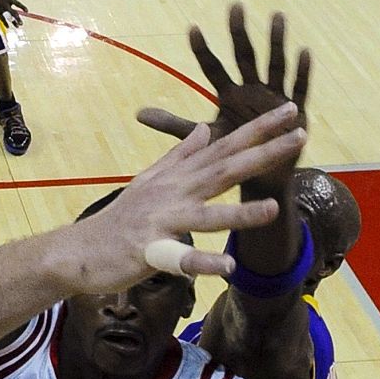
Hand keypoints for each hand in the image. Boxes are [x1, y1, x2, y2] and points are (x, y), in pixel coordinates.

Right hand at [0, 0, 26, 25]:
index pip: (17, 4)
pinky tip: (8, 26)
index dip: (22, 7)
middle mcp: (6, 4)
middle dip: (18, 19)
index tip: (27, 11)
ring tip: (18, 26)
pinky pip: (2, 19)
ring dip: (13, 22)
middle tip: (21, 24)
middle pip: (13, 13)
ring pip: (8, 17)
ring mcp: (1, 9)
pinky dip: (5, 23)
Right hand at [61, 101, 305, 283]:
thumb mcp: (150, 181)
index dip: (258, 129)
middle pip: (224, 170)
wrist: (80, 250)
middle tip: (299, 134)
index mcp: (179, 178)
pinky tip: (227, 267)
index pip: (225, 147)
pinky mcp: (149, 252)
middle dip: (263, 153)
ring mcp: (161, 222)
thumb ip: (180, 156)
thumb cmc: (120, 220)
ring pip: (205, 216)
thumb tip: (204, 129)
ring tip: (272, 208)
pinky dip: (202, 264)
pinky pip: (180, 260)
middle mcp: (174, 194)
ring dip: (239, 214)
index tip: (289, 111)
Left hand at [137, 5, 310, 188]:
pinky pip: (298, 87)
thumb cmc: (233, 153)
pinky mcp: (295, 109)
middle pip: (244, 57)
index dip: (203, 50)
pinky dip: (302, 71)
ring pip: (274, 65)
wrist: (261, 177)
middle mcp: (251, 89)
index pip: (213, 68)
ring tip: (276, 17)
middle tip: (234, 7)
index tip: (191, 29)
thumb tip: (138, 113)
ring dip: (275, 42)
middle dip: (239, 33)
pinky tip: (303, 51)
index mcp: (229, 94)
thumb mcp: (203, 137)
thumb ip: (174, 124)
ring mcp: (274, 96)